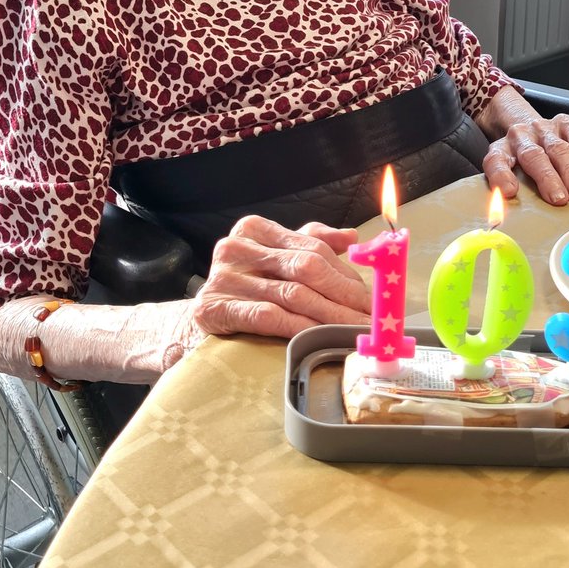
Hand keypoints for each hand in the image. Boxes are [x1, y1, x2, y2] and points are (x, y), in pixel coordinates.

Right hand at [189, 215, 370, 340]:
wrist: (196, 320)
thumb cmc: (244, 288)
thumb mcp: (275, 257)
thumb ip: (310, 243)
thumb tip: (352, 237)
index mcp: (254, 229)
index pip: (313, 247)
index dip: (347, 273)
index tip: (372, 297)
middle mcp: (237, 247)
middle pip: (305, 268)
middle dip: (344, 295)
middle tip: (370, 318)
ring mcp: (224, 277)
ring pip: (292, 295)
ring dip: (330, 316)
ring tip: (354, 332)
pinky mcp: (214, 308)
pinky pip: (268, 316)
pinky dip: (300, 328)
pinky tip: (319, 338)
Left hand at [482, 111, 568, 205]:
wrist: (527, 127)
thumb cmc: (518, 157)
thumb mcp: (505, 169)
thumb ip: (504, 184)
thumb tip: (508, 198)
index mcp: (501, 148)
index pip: (496, 160)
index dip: (501, 176)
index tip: (510, 192)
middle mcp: (522, 135)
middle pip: (533, 155)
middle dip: (548, 178)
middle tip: (560, 199)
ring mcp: (545, 127)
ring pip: (559, 148)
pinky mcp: (566, 123)